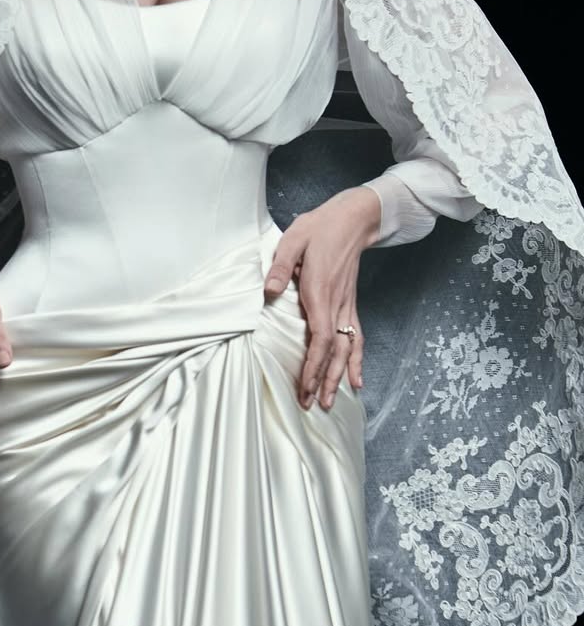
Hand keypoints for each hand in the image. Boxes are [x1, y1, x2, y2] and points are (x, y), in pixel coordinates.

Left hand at [262, 187, 380, 410]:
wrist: (351, 220)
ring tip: (333, 402)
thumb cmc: (319, 229)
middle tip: (314, 406)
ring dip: (340, 377)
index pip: (320, 338)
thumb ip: (281, 267)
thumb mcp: (293, 241)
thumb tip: (269, 291)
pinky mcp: (349, 304)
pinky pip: (356, 337)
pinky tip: (357, 379)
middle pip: (335, 351)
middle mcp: (336, 304)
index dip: (313, 365)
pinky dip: (357, 361)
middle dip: (324, 380)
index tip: (304, 386)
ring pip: (348, 348)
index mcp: (320, 292)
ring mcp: (346, 306)